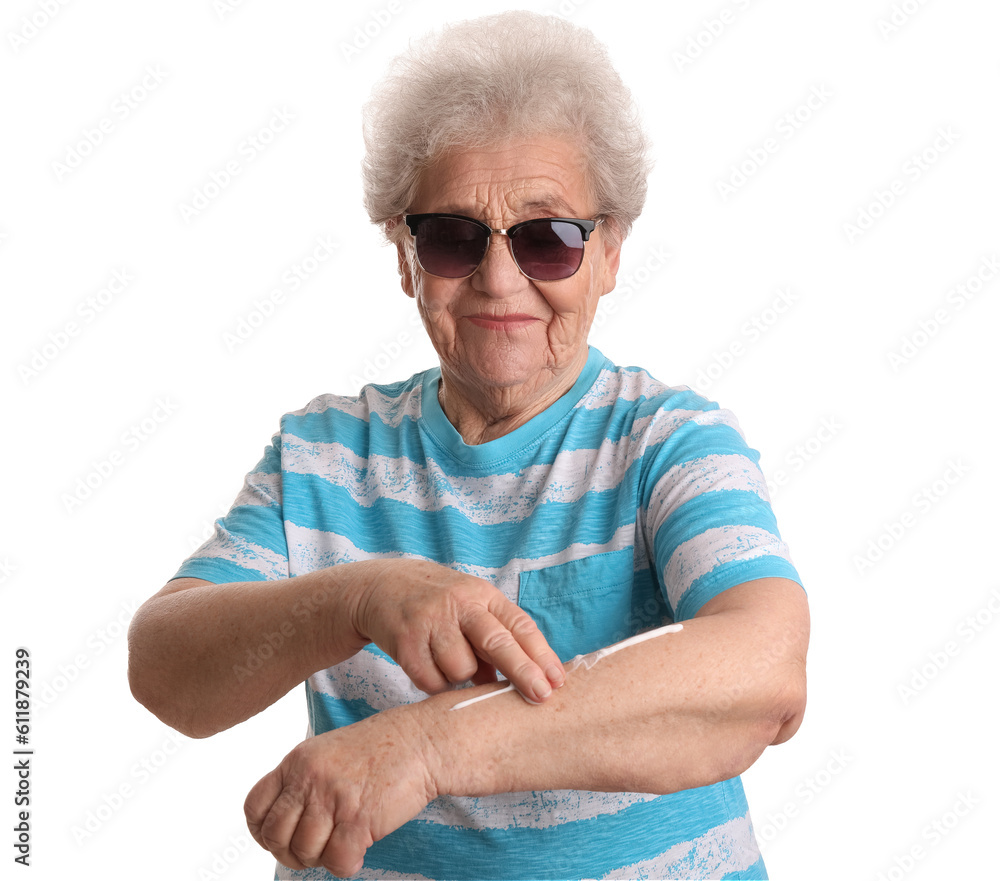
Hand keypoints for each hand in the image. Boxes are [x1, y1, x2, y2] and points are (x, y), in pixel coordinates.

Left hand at [244, 708, 438, 876]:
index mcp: (297, 761)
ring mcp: (333, 798)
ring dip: (320, 858)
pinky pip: (336, 861)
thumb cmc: (380, 747)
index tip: (279, 838)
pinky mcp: (359, 819)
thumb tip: (285, 823)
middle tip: (312, 850)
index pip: (255, 806)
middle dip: (290, 852)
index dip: (262, 831)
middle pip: (275, 835)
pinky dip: (346, 863)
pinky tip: (358, 849)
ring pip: (304, 851)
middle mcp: (309, 778)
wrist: (421, 741)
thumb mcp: (328, 752)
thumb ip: (303, 781)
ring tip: (339, 845)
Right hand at [354, 559, 563, 702]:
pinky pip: (432, 681)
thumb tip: (519, 685)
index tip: (557, 680)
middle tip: (542, 697)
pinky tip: (428, 665)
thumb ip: (494, 643)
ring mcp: (431, 620)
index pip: (519, 625)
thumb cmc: (438, 605)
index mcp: (483, 595)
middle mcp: (459, 603)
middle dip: (522, 672)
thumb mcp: (469, 611)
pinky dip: (435, 683)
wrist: (381, 588)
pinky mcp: (406, 640)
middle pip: (497, 642)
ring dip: (462, 678)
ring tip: (450, 663)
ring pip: (462, 669)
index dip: (541, 654)